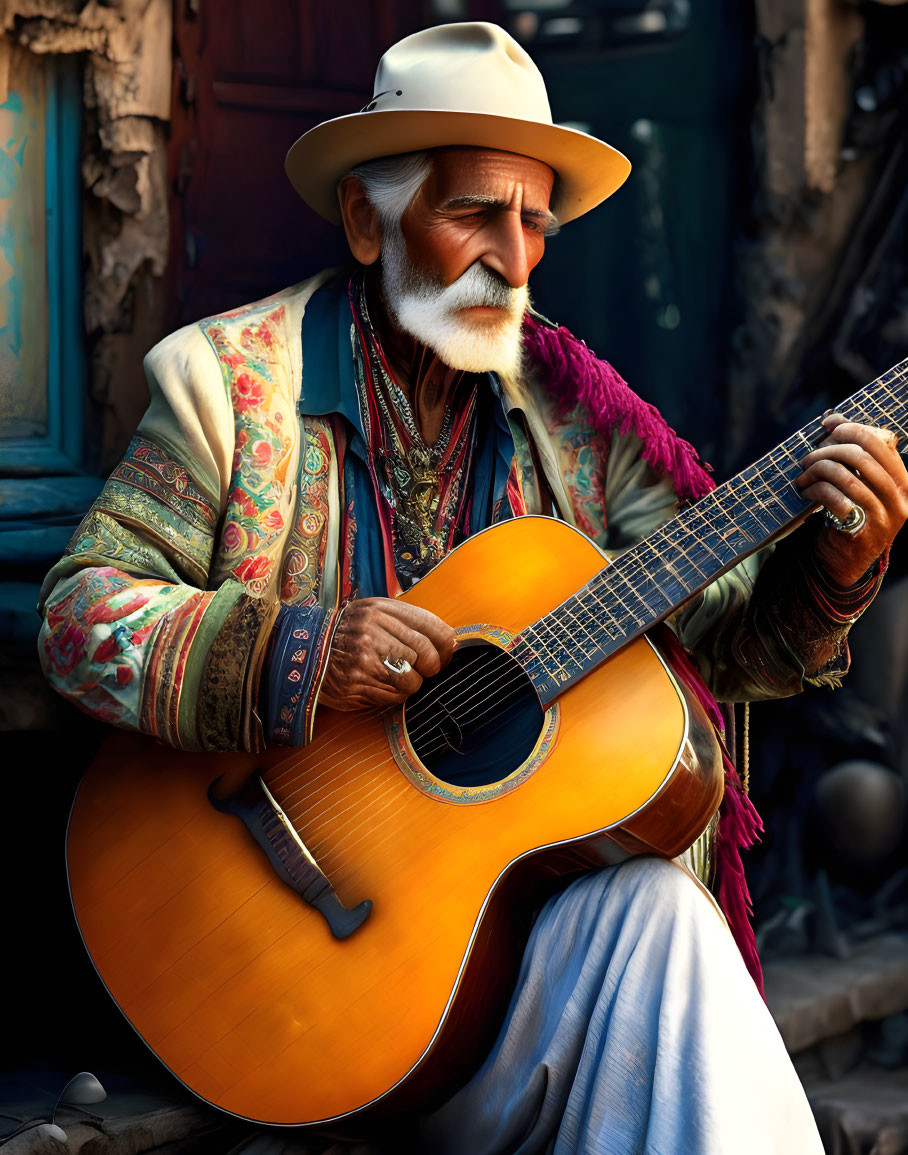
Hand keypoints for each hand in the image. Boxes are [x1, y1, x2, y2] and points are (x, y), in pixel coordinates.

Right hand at [318, 597, 456, 710]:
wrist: (307, 648)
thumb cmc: (348, 631)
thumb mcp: (372, 612)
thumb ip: (407, 621)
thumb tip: (449, 639)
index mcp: (379, 611)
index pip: (429, 626)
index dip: (445, 642)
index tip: (447, 650)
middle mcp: (372, 633)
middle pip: (425, 655)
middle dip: (431, 666)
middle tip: (426, 667)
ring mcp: (363, 661)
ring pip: (412, 681)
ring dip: (412, 682)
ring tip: (399, 675)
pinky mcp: (356, 686)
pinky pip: (394, 697)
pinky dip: (395, 694)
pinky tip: (383, 684)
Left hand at [795, 415, 907, 586]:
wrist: (844, 562)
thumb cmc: (850, 515)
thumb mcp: (860, 484)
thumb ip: (853, 454)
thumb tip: (834, 418)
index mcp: (903, 481)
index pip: (882, 442)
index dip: (853, 428)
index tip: (828, 427)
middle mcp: (900, 498)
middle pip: (862, 456)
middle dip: (829, 450)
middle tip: (808, 457)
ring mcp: (884, 516)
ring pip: (846, 476)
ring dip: (817, 471)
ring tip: (802, 476)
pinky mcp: (862, 531)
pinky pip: (835, 498)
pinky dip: (815, 490)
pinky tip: (806, 492)